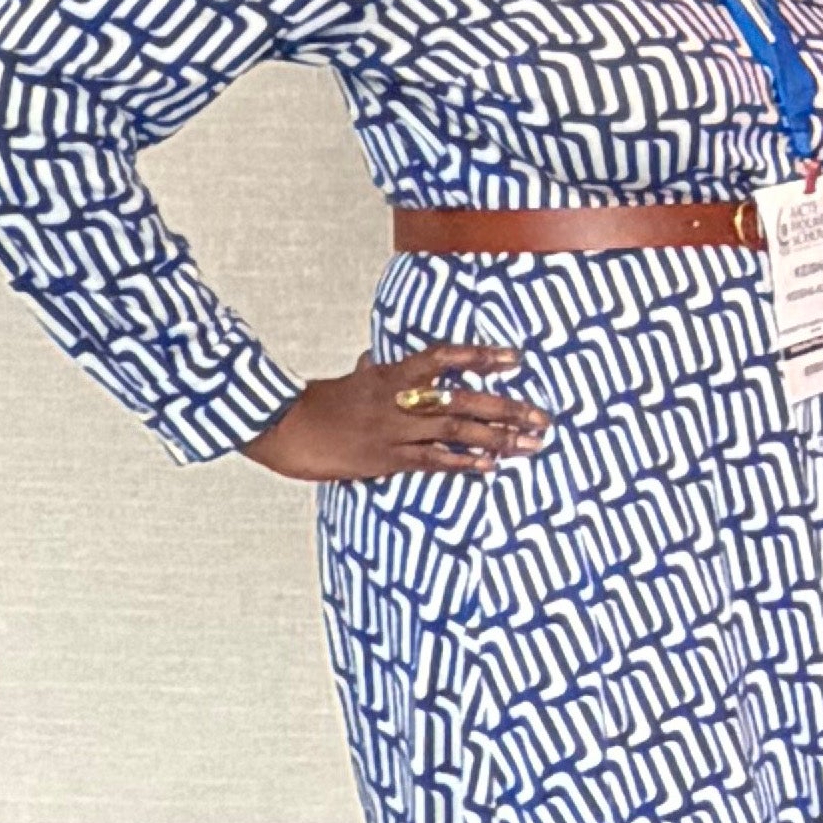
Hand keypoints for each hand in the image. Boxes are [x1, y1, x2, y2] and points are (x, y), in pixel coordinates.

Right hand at [241, 343, 547, 481]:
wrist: (278, 427)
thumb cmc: (313, 402)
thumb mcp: (349, 378)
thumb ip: (372, 369)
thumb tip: (377, 358)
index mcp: (390, 374)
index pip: (443, 357)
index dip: (481, 356)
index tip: (516, 358)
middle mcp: (398, 399)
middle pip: (463, 398)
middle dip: (507, 407)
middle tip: (543, 416)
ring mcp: (394, 429)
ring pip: (456, 431)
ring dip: (498, 438)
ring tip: (532, 443)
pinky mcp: (385, 459)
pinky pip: (433, 460)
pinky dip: (464, 463)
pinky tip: (491, 466)